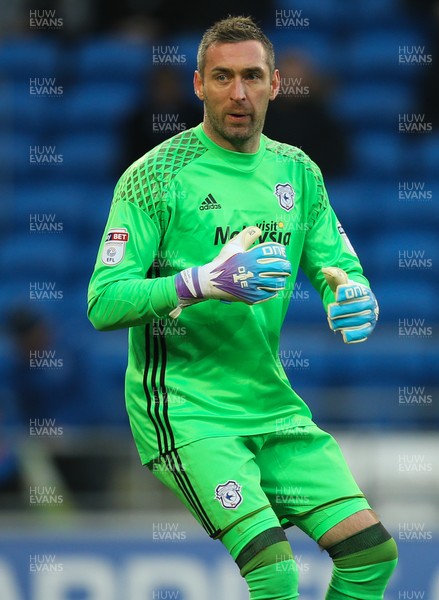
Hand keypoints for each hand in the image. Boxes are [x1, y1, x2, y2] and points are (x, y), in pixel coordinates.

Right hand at [170, 226, 290, 317]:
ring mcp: (254, 285)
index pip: (274, 252)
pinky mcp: (252, 296)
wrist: (211, 281)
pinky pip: (269, 294)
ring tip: (281, 278)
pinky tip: (273, 288)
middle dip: (286, 266)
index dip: (280, 251)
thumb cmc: (222, 262)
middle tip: (286, 267)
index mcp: (251, 257)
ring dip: (281, 279)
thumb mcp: (233, 246)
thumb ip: (246, 237)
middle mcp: (254, 271)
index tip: (282, 252)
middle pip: (280, 268)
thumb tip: (259, 229)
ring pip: (277, 283)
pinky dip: (274, 291)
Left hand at [322, 267, 378, 343]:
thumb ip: (333, 276)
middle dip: (342, 310)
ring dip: (344, 322)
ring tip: (332, 322)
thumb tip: (325, 270)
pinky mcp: (368, 328)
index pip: (356, 291)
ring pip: (358, 321)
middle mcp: (370, 304)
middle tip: (330, 311)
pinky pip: (363, 333)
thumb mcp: (339, 283)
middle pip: (357, 307)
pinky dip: (354, 335)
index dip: (347, 293)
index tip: (336, 294)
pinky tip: (344, 335)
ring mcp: (370, 317)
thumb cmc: (344, 292)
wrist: (352, 304)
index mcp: (364, 291)